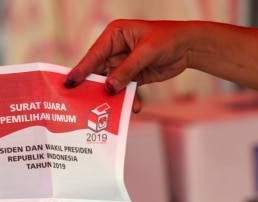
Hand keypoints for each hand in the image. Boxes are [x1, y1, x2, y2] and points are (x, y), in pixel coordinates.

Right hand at [64, 20, 193, 111]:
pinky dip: (128, 99)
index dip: (82, 70)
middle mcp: (115, 49)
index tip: (69, 83)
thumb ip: (127, 70)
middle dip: (95, 87)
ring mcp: (123, 64)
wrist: (188, 46)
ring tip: (111, 110)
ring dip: (113, 97)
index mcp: (114, 35)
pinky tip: (134, 107)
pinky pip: (125, 90)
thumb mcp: (147, 53)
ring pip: (112, 84)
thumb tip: (109, 87)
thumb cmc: (167, 39)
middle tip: (84, 103)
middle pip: (99, 71)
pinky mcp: (133, 76)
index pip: (94, 54)